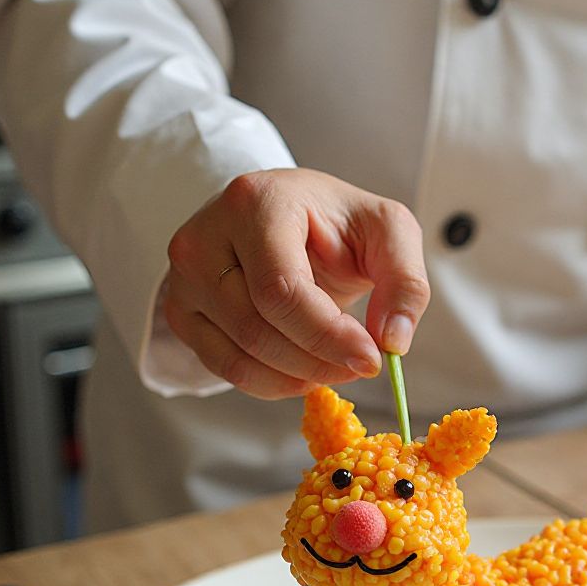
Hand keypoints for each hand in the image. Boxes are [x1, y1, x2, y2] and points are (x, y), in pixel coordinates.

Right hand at [164, 168, 429, 397]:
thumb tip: (393, 341)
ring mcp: (184, 278)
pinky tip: (306, 369)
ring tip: (338, 364)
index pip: (281, 290)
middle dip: (319, 361)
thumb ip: (405, 281)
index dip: (327, 336)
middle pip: (258, 329)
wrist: (289, 220)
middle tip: (361, 365)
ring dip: (300, 376)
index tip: (371, 360)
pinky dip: (273, 382)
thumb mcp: (388, 232)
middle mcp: (204, 237)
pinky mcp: (181, 311)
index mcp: (254, 202)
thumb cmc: (336, 224)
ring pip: (241, 355)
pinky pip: (225, 368)